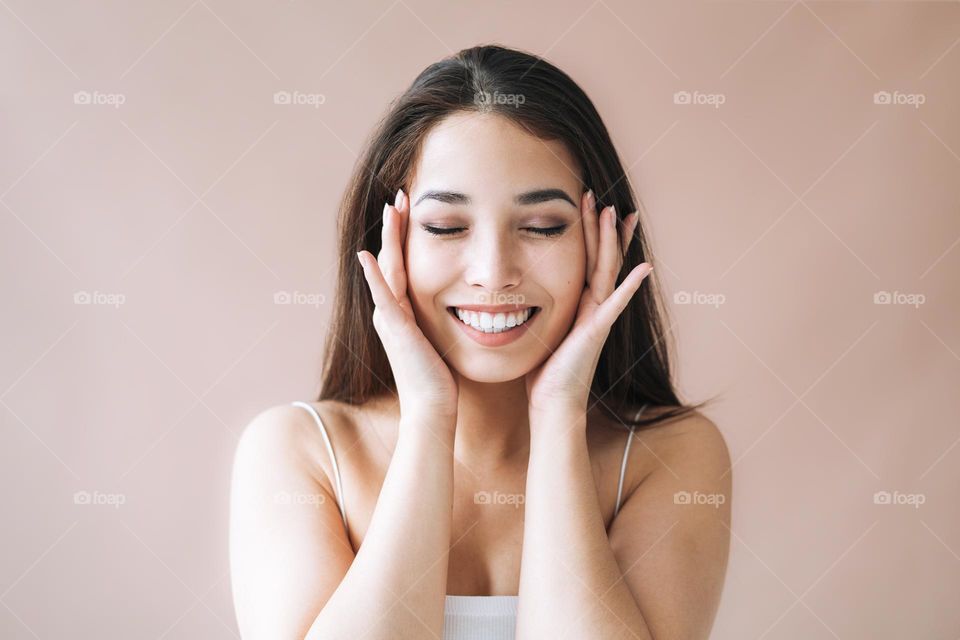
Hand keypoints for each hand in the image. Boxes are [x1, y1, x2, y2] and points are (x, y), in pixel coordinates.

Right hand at [357, 189, 459, 421]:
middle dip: (395, 226)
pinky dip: (374, 275)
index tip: (412, 208)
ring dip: (388, 238)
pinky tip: (368, 255)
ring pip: (387, 268)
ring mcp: (390, 318)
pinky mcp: (395, 328)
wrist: (433, 406)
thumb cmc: (442, 378)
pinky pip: (383, 296)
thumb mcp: (441, 337)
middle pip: (392, 258)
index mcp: (403, 310)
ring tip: (391, 209)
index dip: (405, 235)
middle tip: (400, 195)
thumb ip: (443, 317)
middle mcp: (391, 310)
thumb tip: (465, 302)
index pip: (403, 263)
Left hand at [524, 190, 651, 416]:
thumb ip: (534, 311)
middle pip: (600, 259)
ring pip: (607, 271)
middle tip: (604, 199)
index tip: (590, 209)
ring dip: (612, 243)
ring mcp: (598, 318)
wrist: (553, 405)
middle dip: (601, 229)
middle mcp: (593, 308)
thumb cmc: (542, 374)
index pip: (586, 262)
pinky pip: (615, 303)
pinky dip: (630, 286)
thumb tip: (513, 296)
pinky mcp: (595, 331)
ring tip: (617, 214)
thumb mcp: (537, 331)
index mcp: (578, 305)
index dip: (588, 236)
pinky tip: (644, 269)